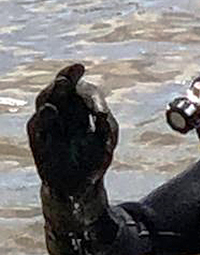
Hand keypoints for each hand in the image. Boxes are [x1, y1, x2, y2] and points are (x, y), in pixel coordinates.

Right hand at [27, 64, 117, 197]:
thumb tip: (101, 115)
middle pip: (62, 88)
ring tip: (62, 82)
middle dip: (68, 77)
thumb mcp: (107, 141)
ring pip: (46, 101)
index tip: (99, 104)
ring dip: (54, 91)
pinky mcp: (39, 140)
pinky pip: (38, 126)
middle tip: (76, 68)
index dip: (90, 92)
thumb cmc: (95, 158)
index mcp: (82, 109)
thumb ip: (106, 128)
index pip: (84, 92)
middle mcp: (64, 112)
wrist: (80, 186)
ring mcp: (50, 124)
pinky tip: (51, 110)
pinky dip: (44, 117)